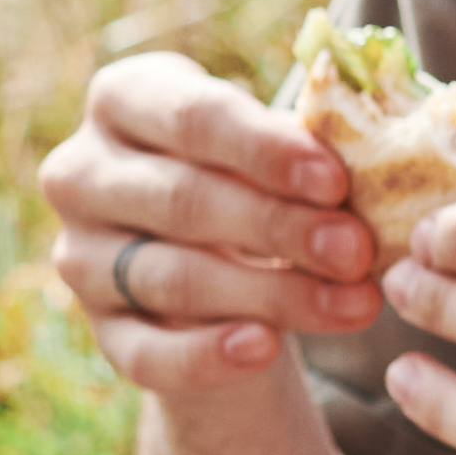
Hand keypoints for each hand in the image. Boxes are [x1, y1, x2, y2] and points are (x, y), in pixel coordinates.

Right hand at [35, 48, 377, 380]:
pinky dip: (207, 356)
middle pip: (182, 200)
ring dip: (270, 294)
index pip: (190, 117)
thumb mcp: (268, 146)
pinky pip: (146, 353)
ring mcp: (78, 255)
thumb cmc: (253, 175)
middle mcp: (81, 172)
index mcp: (124, 98)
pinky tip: (266, 349)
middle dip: (278, 227)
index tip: (335, 181)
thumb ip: (301, 146)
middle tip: (356, 250)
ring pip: (173, 279)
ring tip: (352, 305)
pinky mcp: (99, 329)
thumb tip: (377, 159)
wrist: (218, 261)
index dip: (264, 150)